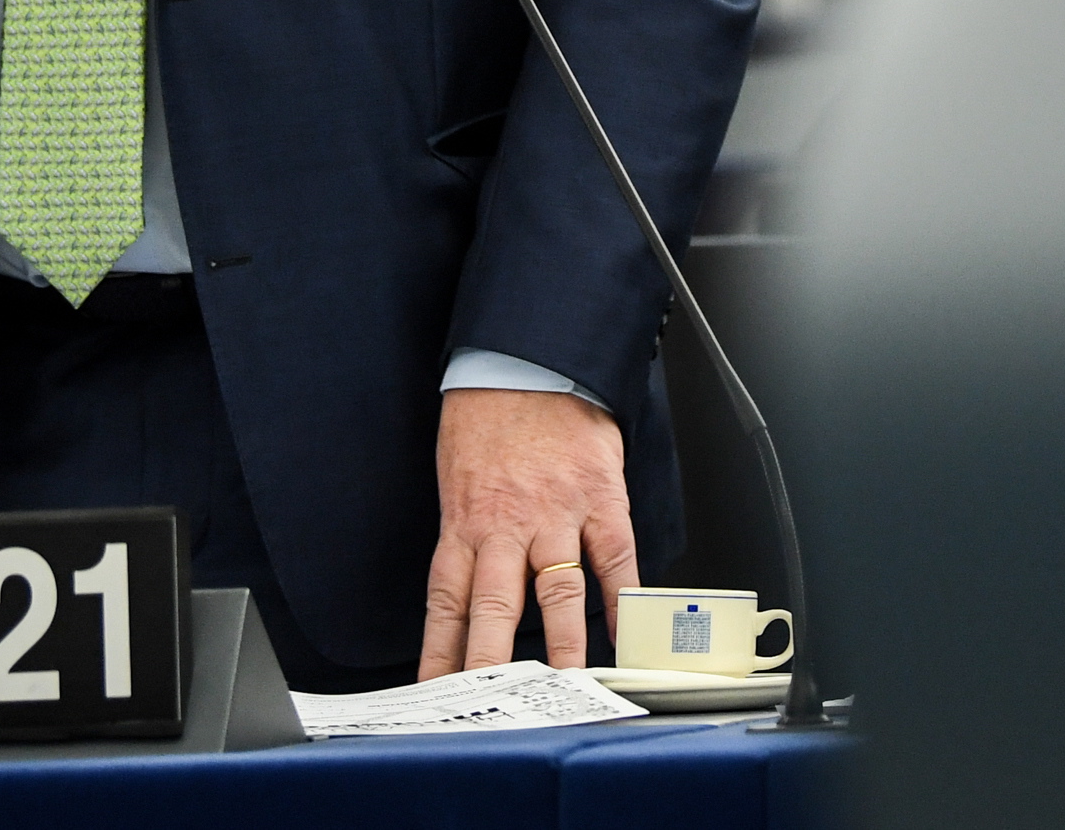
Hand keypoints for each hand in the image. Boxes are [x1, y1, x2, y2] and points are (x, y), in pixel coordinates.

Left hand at [419, 387, 636, 679]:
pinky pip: (614, 556)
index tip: (436, 694)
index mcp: (464, 523)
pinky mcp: (599, 496)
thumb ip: (468, 536)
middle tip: (493, 705)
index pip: (446, 604)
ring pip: (556, 591)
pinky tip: (628, 629)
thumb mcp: (457, 479)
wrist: (528, 359)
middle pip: (494, 608)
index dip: (439, 653)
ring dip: (562, 643)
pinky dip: (622, 597)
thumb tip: (469, 596)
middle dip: (490, 663)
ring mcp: (555, 513)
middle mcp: (506, 526)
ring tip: (567, 683)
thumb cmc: (490, 418)